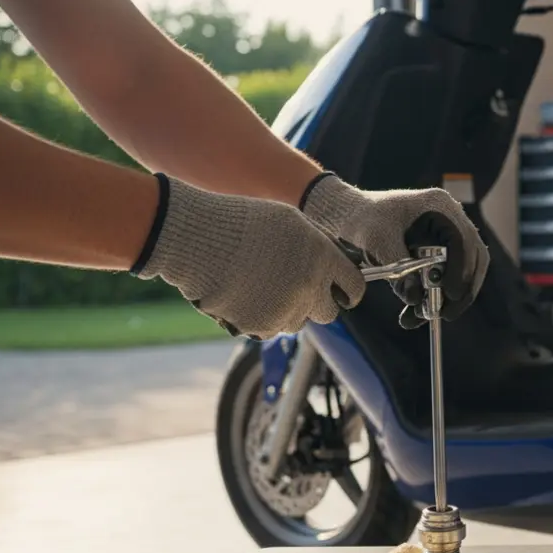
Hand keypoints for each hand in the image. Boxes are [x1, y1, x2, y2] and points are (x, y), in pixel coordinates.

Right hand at [134, 175, 365, 337]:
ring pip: (298, 321)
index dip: (348, 290)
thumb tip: (337, 266)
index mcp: (323, 259)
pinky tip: (247, 295)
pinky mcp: (260, 327)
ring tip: (263, 285)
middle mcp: (310, 288)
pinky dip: (262, 318)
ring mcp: (285, 310)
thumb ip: (320, 247)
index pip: (354, 287)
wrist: (199, 238)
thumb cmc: (244, 223)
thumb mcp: (292, 222)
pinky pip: (271, 329)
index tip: (342, 293)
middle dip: (317, 303)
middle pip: (328, 312)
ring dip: (288, 310)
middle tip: (297, 289)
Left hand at [300, 173, 488, 327]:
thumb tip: (416, 300)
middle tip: (446, 314)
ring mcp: (446, 233)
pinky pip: (446, 275)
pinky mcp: (437, 249)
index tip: (450, 294)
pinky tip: (416, 311)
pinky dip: (435, 295)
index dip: (461, 270)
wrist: (345, 215)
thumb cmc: (359, 219)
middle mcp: (449, 217)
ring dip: (449, 297)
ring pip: (464, 270)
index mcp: (439, 206)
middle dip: (462, 289)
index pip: (464, 241)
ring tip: (424, 317)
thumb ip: (399, 270)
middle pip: (473, 257)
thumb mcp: (377, 242)